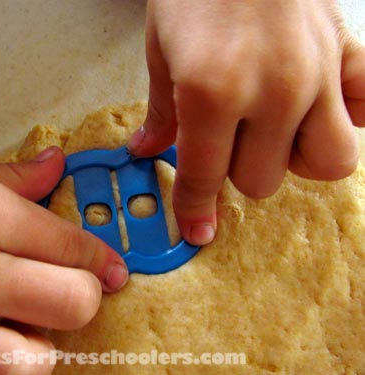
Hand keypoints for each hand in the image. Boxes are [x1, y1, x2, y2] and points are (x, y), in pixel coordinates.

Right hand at [0, 143, 127, 373]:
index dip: (102, 257)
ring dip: (38, 341)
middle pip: (71, 304)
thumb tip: (57, 166)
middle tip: (69, 286)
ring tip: (23, 319)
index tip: (114, 267)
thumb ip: (11, 175)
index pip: (71, 247)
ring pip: (29, 362)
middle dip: (82, 295)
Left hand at [130, 0, 364, 244]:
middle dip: (238, 170)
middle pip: (263, 180)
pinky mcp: (351, 53)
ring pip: (328, 163)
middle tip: (227, 140)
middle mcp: (273, 91)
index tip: (197, 231)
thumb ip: (162, 111)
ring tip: (275, 133)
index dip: (196, 210)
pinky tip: (323, 107)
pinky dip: (350, 120)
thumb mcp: (160, 52)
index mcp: (212, 92)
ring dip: (295, 160)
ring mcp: (320, 74)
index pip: (205, 176)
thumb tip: (149, 153)